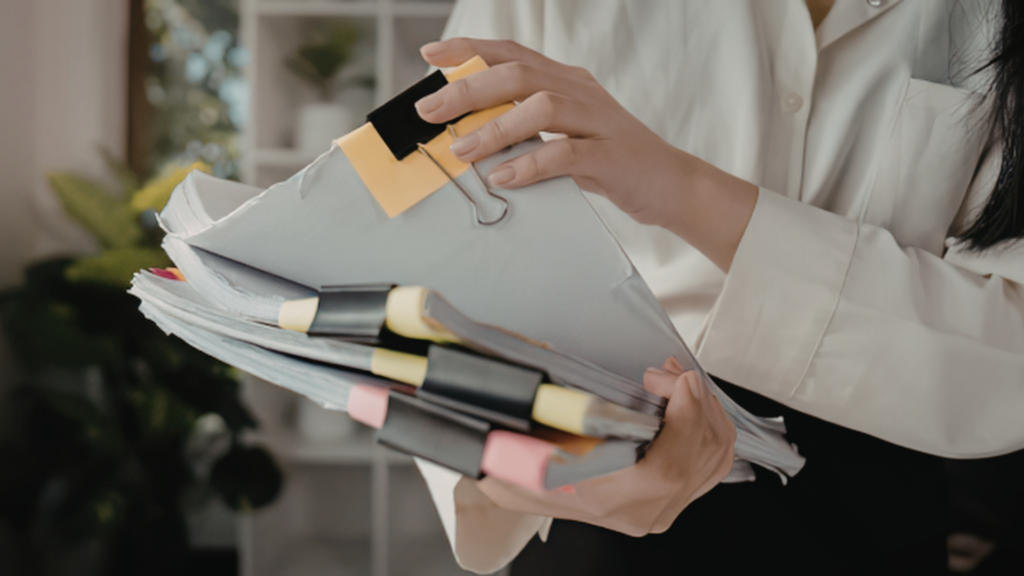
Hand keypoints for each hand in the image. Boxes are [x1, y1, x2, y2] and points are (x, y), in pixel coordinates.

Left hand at [417, 38, 758, 270]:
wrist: (670, 184)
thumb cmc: (609, 161)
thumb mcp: (561, 137)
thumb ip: (522, 131)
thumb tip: (465, 138)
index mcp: (565, 81)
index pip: (512, 53)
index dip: (470, 49)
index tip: (431, 55)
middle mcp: (580, 91)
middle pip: (518, 74)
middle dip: (468, 90)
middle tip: (430, 111)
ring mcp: (599, 121)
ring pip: (542, 107)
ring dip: (496, 128)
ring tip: (463, 150)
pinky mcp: (612, 155)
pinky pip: (568, 153)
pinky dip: (532, 164)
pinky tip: (505, 177)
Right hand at [475, 358, 736, 536]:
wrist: (522, 480)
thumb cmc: (520, 457)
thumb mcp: (513, 430)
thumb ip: (534, 402)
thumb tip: (546, 357)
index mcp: (604, 498)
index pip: (668, 469)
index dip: (685, 419)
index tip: (677, 379)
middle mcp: (640, 510)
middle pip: (700, 455)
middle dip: (693, 399)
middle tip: (665, 371)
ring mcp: (661, 507)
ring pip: (714, 455)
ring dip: (703, 406)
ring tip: (673, 377)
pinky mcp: (672, 498)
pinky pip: (712, 460)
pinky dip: (707, 422)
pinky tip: (685, 397)